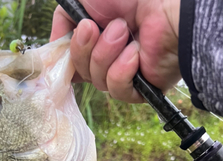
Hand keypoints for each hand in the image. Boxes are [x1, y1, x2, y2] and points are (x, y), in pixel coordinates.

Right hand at [50, 0, 180, 102]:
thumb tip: (54, 46)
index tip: (62, 46)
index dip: (65, 56)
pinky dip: (122, 70)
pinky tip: (135, 53)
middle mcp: (109, 56)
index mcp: (97, 37)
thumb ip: (63, 18)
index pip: (71, 59)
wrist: (168, 5)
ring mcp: (125, 73)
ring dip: (106, 55)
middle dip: (83, 50)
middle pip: (79, 72)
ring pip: (97, 82)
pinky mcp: (140, 89)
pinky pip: (117, 90)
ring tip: (125, 32)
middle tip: (95, 28)